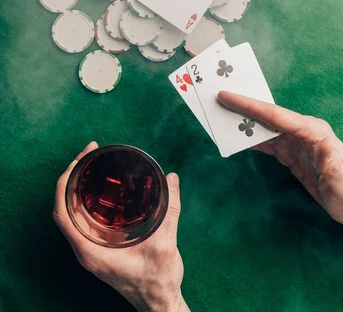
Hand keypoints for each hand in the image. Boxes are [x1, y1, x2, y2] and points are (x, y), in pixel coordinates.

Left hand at [53, 142, 189, 311]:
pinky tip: (99, 186)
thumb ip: (169, 210)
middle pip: (64, 207)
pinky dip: (86, 198)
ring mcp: (90, 248)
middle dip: (72, 177)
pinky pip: (83, 219)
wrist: (157, 303)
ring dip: (77, 186)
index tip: (79, 160)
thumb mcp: (164, 244)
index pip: (63, 212)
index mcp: (91, 251)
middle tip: (89, 153)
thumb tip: (171, 179)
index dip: (65, 183)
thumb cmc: (156, 281)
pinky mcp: (99, 247)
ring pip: (72, 212)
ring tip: (90, 163)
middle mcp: (85, 249)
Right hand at [217, 92, 342, 230]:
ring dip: (243, 121)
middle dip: (242, 106)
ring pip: (264, 127)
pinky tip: (236, 136)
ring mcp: (297, 140)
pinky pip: (267, 141)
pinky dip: (250, 138)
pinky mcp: (291, 152)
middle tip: (216, 97)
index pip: (277, 115)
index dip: (251, 106)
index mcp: (314, 132)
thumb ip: (332, 165)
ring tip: (219, 114)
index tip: (227, 96)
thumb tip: (323, 146)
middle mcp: (304, 130)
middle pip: (267, 115)